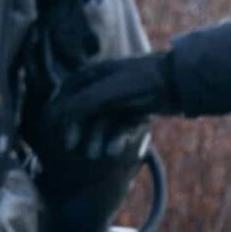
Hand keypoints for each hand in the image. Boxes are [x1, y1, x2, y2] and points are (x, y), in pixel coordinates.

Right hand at [45, 53, 175, 158]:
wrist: (179, 81)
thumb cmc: (138, 82)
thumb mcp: (103, 93)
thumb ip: (77, 105)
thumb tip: (52, 116)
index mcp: (90, 76)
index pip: (64, 97)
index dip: (59, 117)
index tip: (58, 136)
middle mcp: (101, 87)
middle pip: (82, 114)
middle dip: (80, 132)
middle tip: (75, 151)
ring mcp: (119, 100)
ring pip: (100, 124)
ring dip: (97, 139)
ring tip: (99, 155)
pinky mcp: (134, 112)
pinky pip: (120, 129)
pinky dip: (116, 139)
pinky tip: (114, 150)